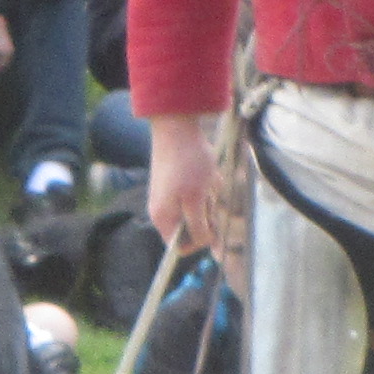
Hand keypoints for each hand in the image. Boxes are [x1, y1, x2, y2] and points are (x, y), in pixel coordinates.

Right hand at [147, 114, 219, 246]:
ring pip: (198, 210)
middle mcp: (164, 210)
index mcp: (163, 218)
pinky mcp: (179, 183)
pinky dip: (207, 186)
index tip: (211, 226)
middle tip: (208, 195)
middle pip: (192, 227)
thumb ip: (198, 225)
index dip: (198, 242)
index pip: (179, 246)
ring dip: (209, 198)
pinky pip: (199, 194)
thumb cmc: (187, 164)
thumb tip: (203, 244)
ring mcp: (171, 196)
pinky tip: (208, 173)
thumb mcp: (196, 199)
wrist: (177, 127)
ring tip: (208, 180)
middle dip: (206, 213)